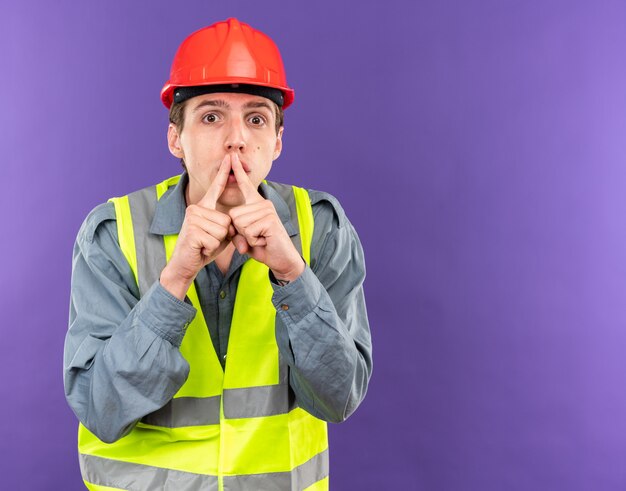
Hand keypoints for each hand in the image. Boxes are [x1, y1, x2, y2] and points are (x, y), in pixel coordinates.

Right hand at [160, 155, 234, 298]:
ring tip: (204, 244)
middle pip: (227, 220)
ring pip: (222, 230)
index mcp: (203, 207)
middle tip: (209, 241)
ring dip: (217, 242)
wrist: (185, 264)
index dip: (223, 173)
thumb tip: (233, 220)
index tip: (229, 158)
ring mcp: (192, 218)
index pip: (215, 188)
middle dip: (223, 235)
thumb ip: (228, 224)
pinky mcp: (192, 231)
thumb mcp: (220, 234)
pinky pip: (215, 240)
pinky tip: (201, 248)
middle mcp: (196, 208)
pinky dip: (211, 248)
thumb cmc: (203, 248)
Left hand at [228, 153, 304, 281]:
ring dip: (247, 237)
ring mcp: (267, 210)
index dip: (237, 171)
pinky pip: (248, 231)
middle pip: (234, 215)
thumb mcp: (244, 239)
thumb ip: (236, 233)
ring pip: (240, 224)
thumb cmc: (263, 247)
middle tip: (255, 237)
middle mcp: (263, 203)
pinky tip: (264, 240)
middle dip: (239, 232)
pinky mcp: (270, 219)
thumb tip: (233, 233)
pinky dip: (253, 241)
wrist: (282, 259)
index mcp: (256, 205)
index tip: (232, 156)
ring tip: (261, 238)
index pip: (245, 186)